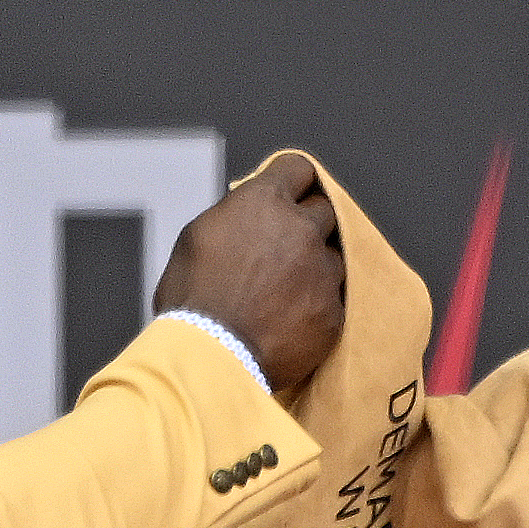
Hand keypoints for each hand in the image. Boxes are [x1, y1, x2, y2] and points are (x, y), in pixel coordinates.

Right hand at [152, 153, 344, 391]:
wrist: (211, 358)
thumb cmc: (193, 302)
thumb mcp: (197, 239)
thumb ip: (232, 217)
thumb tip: (243, 215)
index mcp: (264, 202)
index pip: (298, 169)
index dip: (294, 181)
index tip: (293, 192)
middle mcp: (301, 230)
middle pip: (324, 210)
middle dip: (309, 222)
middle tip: (288, 245)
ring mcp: (323, 271)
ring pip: (333, 257)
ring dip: (316, 268)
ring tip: (286, 291)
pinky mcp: (334, 311)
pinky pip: (335, 300)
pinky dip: (318, 306)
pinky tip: (293, 319)